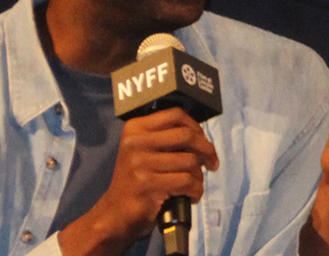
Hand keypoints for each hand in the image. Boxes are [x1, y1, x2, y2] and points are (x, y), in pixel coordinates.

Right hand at [59, 107, 218, 255]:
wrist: (116, 212)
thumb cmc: (137, 180)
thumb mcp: (144, 151)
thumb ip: (166, 138)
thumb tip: (201, 136)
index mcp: (135, 128)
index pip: (175, 115)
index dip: (196, 127)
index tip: (203, 142)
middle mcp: (135, 142)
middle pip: (186, 136)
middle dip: (207, 150)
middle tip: (212, 163)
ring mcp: (140, 163)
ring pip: (189, 161)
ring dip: (199, 176)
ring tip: (194, 185)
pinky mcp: (147, 185)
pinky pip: (186, 182)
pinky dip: (196, 191)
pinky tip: (191, 197)